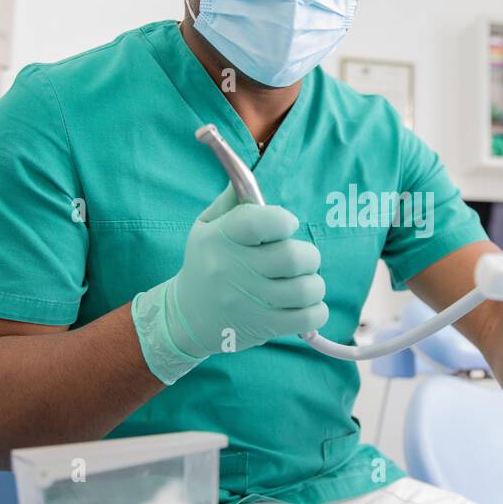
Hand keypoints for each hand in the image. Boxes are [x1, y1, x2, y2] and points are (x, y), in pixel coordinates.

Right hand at [132, 185, 326, 383]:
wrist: (186, 317)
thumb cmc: (206, 263)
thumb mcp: (207, 227)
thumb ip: (233, 201)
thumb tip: (247, 176)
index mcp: (220, 238)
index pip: (261, 222)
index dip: (284, 220)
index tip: (286, 226)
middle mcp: (232, 270)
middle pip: (293, 257)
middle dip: (308, 255)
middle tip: (301, 259)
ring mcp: (248, 302)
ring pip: (306, 289)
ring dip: (314, 284)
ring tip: (303, 282)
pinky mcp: (262, 327)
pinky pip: (308, 318)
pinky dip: (316, 310)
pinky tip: (305, 304)